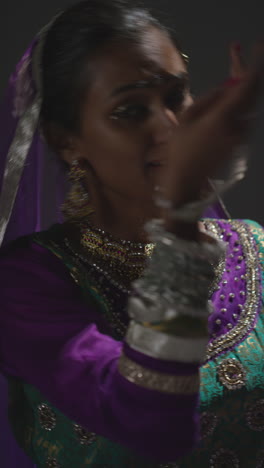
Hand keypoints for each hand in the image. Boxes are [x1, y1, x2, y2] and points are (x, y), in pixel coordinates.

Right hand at [160, 42, 263, 231]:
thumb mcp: (186, 119)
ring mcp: (241, 135)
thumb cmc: (180, 150)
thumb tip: (227, 88)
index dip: (256, 65)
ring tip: (228, 75)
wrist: (186, 181)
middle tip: (236, 55)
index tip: (258, 47)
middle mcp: (238, 125)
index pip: (248, 86)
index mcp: (223, 116)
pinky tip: (223, 102)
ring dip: (240, 90)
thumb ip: (209, 99)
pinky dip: (237, 105)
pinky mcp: (239, 143)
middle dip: (247, 74)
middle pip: (252, 93)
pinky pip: (243, 117)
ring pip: (248, 105)